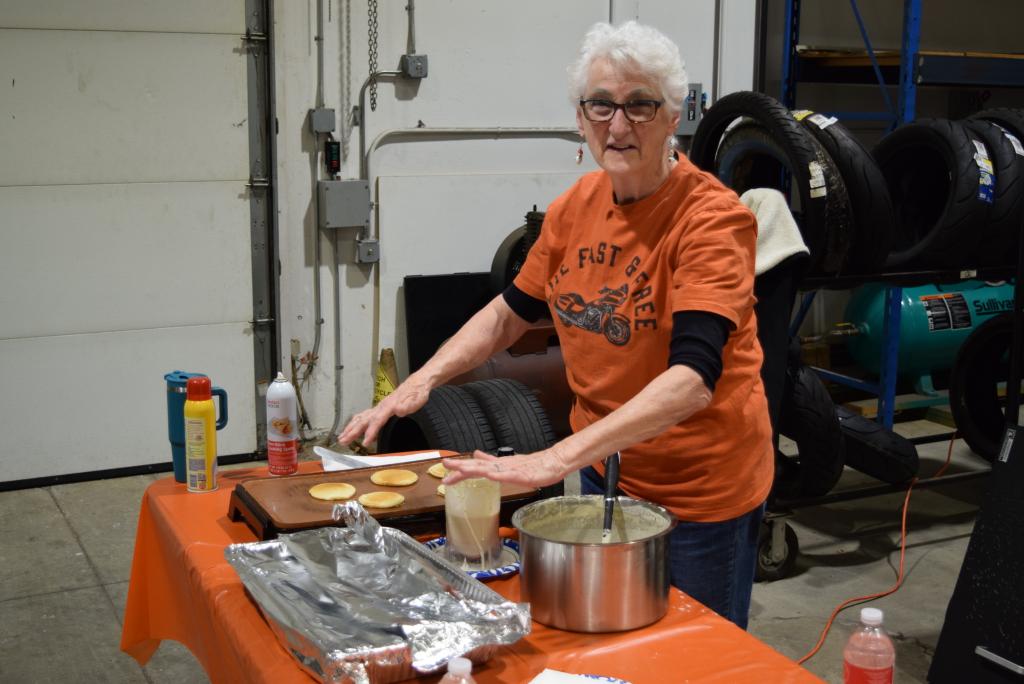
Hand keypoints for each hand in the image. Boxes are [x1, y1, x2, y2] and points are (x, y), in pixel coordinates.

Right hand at [337, 376, 430, 446]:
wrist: (417, 383)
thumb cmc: (417, 392)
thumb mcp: (417, 399)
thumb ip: (408, 405)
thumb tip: (399, 410)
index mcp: (389, 406)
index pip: (377, 420)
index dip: (370, 432)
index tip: (365, 442)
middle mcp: (381, 406)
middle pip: (363, 420)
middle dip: (352, 432)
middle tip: (343, 441)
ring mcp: (379, 407)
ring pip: (361, 418)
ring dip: (350, 428)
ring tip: (342, 438)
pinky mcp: (379, 409)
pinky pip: (364, 417)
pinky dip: (355, 424)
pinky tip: (352, 429)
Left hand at [442, 449, 569, 487]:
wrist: (553, 462)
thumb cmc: (533, 464)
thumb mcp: (507, 463)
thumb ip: (490, 460)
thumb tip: (476, 454)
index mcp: (498, 464)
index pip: (475, 466)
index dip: (460, 468)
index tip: (444, 470)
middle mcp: (502, 466)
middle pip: (479, 466)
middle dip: (462, 467)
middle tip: (445, 466)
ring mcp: (513, 470)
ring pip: (492, 469)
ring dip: (476, 469)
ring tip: (462, 470)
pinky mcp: (524, 475)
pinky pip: (511, 476)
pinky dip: (500, 475)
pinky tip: (491, 475)